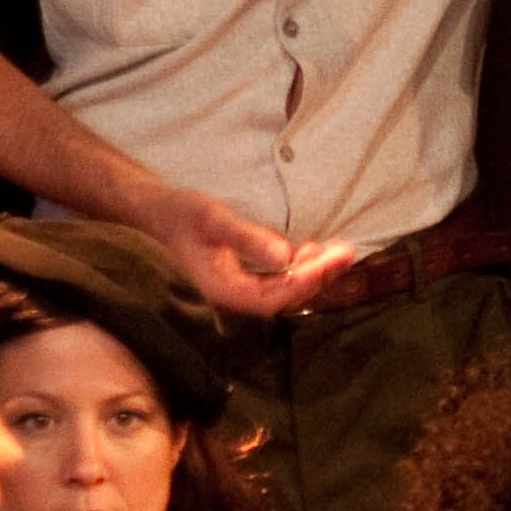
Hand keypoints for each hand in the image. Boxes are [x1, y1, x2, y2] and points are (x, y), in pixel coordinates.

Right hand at [149, 185, 352, 318]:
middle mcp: (235, 296)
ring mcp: (242, 288)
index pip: (272, 296)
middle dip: (318, 276)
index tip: (329, 260)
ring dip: (315, 271)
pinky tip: (317, 249)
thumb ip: (248, 237)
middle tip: (347, 252)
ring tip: (341, 250)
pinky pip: (281, 279)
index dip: (303, 281)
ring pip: (286, 288)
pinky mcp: (248, 278)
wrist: (164, 214)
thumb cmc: (185, 214)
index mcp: (223, 289)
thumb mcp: (214, 219)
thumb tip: (286, 254)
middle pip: (285, 296)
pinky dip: (302, 266)